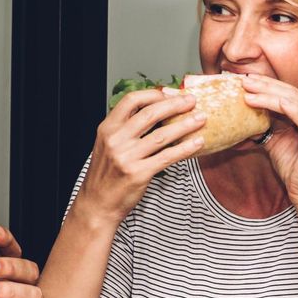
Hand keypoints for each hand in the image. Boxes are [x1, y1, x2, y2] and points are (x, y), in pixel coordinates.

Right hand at [76, 88, 205, 223]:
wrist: (97, 204)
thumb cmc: (105, 175)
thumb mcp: (107, 145)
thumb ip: (124, 129)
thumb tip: (154, 112)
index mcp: (107, 129)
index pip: (131, 101)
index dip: (152, 94)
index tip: (169, 93)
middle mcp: (115, 140)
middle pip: (150, 113)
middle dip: (175, 104)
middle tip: (192, 101)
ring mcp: (127, 157)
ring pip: (162, 135)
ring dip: (185, 124)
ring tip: (201, 119)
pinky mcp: (139, 173)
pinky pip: (168, 157)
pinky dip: (185, 148)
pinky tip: (197, 142)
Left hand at [241, 74, 297, 206]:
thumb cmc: (291, 165)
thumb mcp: (273, 139)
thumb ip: (263, 123)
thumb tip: (240, 113)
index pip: (287, 91)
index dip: (266, 84)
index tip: (244, 79)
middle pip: (289, 93)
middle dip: (264, 85)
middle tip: (243, 80)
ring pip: (293, 102)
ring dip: (268, 95)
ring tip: (247, 92)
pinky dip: (285, 107)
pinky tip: (269, 102)